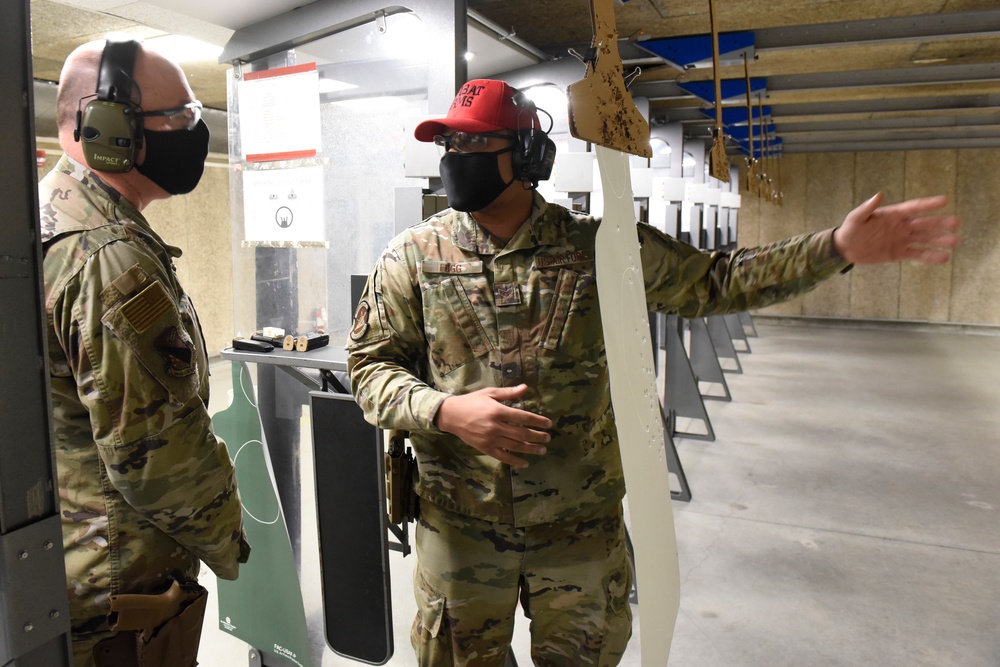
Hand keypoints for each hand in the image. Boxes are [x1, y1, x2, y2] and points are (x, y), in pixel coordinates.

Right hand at [435, 384, 551, 467]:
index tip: (548, 424)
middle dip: (537, 436)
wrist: (451, 415)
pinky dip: (514, 461)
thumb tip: (525, 388)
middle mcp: (496, 426)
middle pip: (521, 433)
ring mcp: (490, 439)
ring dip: (530, 449)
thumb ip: (508, 393)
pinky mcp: (485, 448)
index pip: (523, 417)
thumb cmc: (472, 402)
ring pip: (515, 446)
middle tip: (548, 438)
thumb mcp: (490, 393)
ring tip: (542, 450)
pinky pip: (503, 456)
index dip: (537, 421)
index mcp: (498, 411)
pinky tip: (525, 463)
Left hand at [832, 192, 961, 264]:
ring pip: (925, 239)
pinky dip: (930, 256)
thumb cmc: (850, 230)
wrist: (845, 249)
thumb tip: (879, 195)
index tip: (945, 200)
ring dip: (939, 240)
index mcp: (893, 214)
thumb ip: (867, 208)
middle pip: (924, 223)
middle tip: (957, 222)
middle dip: (940, 223)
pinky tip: (944, 258)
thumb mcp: (856, 218)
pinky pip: (917, 254)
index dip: (929, 204)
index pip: (914, 207)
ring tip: (955, 241)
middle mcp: (901, 226)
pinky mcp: (899, 253)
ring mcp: (902, 240)